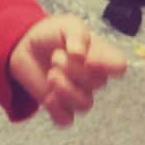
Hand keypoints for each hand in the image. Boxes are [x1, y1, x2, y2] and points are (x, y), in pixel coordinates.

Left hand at [8, 14, 126, 127]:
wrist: (26, 46)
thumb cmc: (52, 34)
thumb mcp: (66, 25)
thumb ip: (77, 34)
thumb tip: (80, 54)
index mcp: (100, 57)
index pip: (119, 66)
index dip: (108, 65)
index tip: (89, 58)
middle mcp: (92, 78)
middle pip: (98, 84)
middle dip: (73, 69)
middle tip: (55, 57)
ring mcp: (77, 94)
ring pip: (85, 105)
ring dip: (66, 89)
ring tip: (51, 74)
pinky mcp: (59, 107)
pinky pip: (66, 120)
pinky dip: (56, 110)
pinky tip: (48, 96)